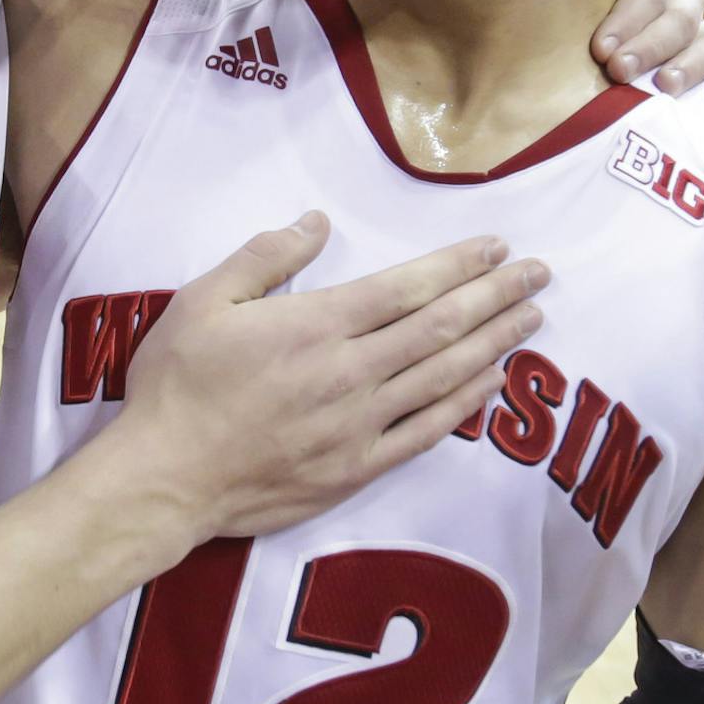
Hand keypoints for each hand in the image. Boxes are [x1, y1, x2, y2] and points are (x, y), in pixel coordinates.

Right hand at [111, 216, 546, 542]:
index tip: (497, 248)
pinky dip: (464, 404)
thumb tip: (316, 224)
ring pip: (443, 377)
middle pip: (440, 327)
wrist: (165, 478)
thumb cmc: (177, 384)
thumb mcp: (204, 300)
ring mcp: (359, 425)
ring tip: (531, 319)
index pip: (406, 287)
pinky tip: (491, 384)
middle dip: (495, 296)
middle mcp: (350, 372)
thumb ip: (264, 258)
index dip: (458, 265)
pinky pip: (425, 432)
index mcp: (315, 325)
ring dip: (494, 344)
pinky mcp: (356, 469)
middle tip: (539, 273)